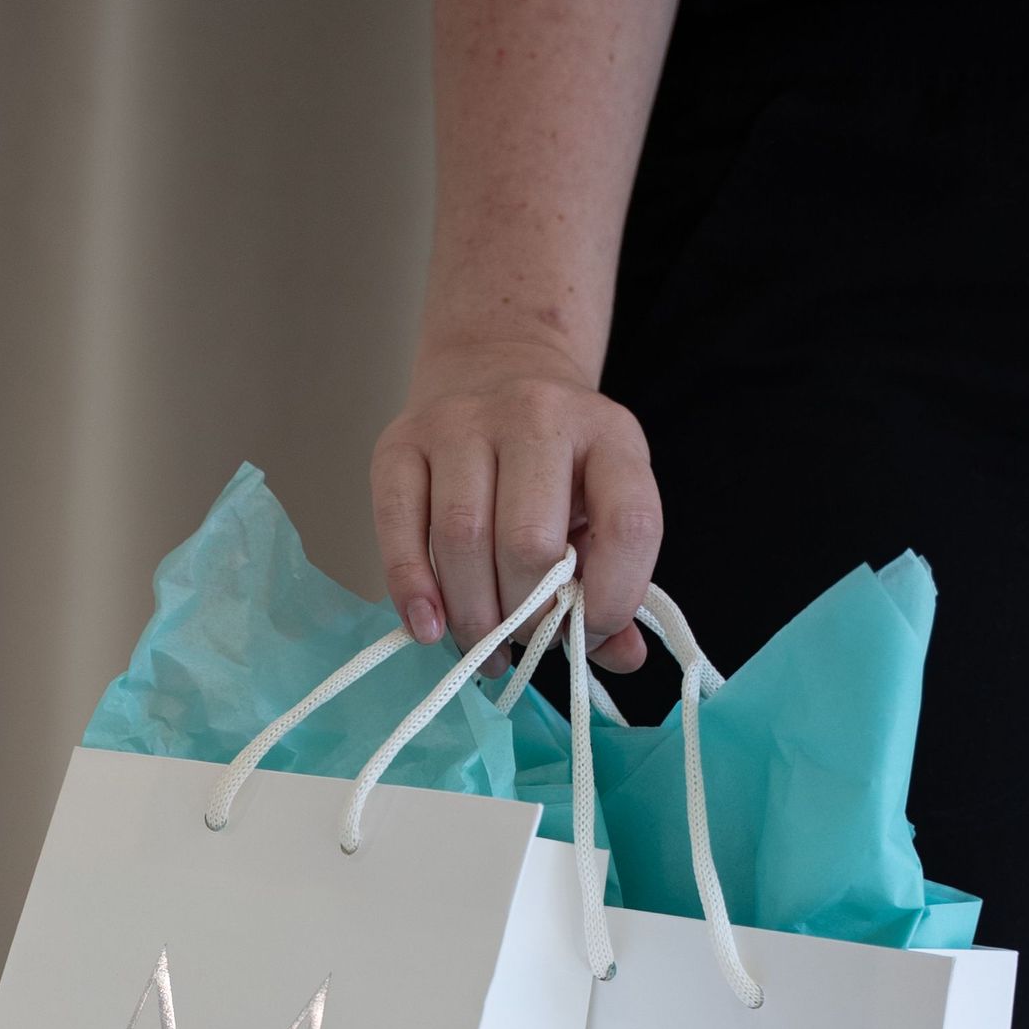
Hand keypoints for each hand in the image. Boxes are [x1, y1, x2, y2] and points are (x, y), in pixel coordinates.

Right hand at [370, 338, 661, 677]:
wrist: (491, 370)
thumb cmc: (554, 467)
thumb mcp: (602, 506)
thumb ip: (617, 582)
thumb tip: (622, 658)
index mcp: (609, 435)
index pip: (628, 523)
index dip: (614, 597)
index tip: (593, 634)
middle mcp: (537, 415)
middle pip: (529, 543)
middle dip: (527, 618)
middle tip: (525, 642)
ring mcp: (461, 423)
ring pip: (462, 541)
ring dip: (473, 616)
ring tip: (484, 647)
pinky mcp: (400, 444)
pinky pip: (399, 528)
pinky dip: (412, 589)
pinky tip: (429, 628)